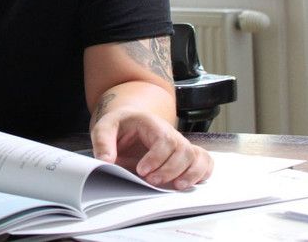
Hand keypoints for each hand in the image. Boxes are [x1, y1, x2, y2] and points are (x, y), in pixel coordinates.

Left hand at [90, 108, 213, 189]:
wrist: (128, 121)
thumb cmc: (118, 125)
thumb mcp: (104, 127)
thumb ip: (103, 142)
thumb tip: (105, 161)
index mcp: (151, 123)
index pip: (165, 140)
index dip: (157, 158)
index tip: (142, 171)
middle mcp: (170, 132)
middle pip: (183, 150)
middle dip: (170, 170)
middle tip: (151, 181)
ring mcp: (179, 143)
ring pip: (196, 156)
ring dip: (189, 174)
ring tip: (174, 187)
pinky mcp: (184, 154)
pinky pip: (204, 161)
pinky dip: (202, 173)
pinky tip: (189, 183)